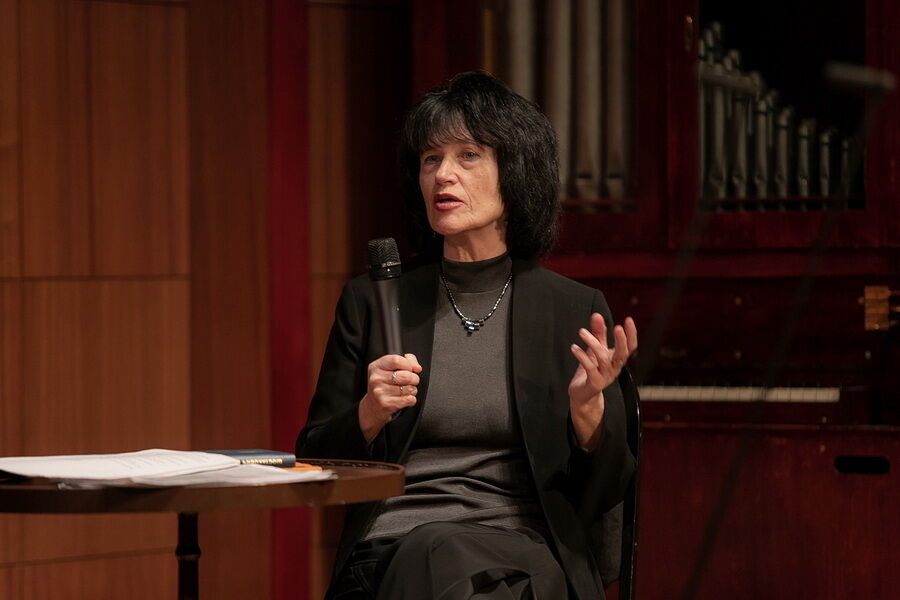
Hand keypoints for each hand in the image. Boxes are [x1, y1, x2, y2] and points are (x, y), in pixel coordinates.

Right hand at [358, 353, 422, 442]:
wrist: (372, 407)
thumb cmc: (384, 385)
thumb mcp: (390, 368)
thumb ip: (406, 361)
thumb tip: (417, 368)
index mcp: (376, 366)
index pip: (396, 360)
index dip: (408, 365)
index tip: (410, 369)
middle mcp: (376, 378)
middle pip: (406, 375)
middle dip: (414, 379)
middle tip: (411, 381)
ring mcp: (380, 392)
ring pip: (409, 388)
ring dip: (412, 390)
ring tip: (406, 391)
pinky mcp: (386, 404)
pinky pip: (409, 399)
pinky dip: (411, 400)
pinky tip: (405, 399)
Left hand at [568, 314, 637, 449]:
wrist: (583, 395)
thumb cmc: (591, 370)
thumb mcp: (596, 350)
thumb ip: (598, 333)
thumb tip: (597, 315)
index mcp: (617, 359)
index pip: (630, 347)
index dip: (631, 334)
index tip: (628, 319)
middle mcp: (614, 368)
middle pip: (623, 354)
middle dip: (621, 340)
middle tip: (616, 327)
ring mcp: (605, 376)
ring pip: (603, 358)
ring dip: (593, 343)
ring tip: (581, 331)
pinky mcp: (594, 383)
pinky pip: (589, 368)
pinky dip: (581, 356)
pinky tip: (574, 347)